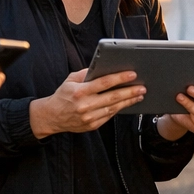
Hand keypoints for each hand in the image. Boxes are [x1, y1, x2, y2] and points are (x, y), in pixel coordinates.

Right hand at [29, 68, 145, 138]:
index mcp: (80, 91)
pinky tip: (127, 103)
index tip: (132, 74)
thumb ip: (86, 73)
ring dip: (128, 101)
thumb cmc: (63, 95)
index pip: (103, 83)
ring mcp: (89, 117)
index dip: (119, 78)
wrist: (51, 116)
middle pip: (112, 97)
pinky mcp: (92, 125)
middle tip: (142, 87)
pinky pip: (109, 116)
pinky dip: (119, 109)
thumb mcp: (71, 80)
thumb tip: (104, 67)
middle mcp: (85, 105)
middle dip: (130, 91)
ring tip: (139, 95)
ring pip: (113, 108)